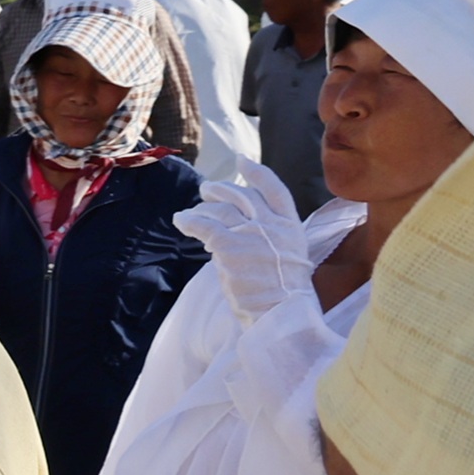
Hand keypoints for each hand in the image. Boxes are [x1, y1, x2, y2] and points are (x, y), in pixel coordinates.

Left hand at [178, 173, 315, 320]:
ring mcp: (251, 233)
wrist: (281, 314)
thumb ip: (274, 239)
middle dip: (222, 190)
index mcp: (292, 227)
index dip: (257, 173)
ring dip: (202, 208)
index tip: (242, 160)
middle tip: (206, 190)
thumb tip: (249, 228)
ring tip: (190, 212)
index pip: (275, 190)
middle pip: (243, 196)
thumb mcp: (291, 258)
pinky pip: (203, 226)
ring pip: (221, 210)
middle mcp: (272, 225)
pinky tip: (181, 221)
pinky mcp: (229, 246)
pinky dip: (189, 221)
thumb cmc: (284, 295)